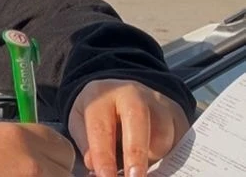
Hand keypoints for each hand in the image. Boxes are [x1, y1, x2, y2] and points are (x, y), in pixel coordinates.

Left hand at [68, 79, 189, 176]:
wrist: (120, 93)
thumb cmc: (99, 112)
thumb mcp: (82, 122)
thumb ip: (87, 144)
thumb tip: (96, 167)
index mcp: (102, 96)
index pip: (101, 128)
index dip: (104, 157)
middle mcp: (133, 95)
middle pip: (138, 121)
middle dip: (136, 154)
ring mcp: (158, 103)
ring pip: (163, 134)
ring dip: (154, 158)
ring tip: (140, 169)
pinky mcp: (177, 114)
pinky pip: (180, 140)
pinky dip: (171, 156)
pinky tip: (158, 163)